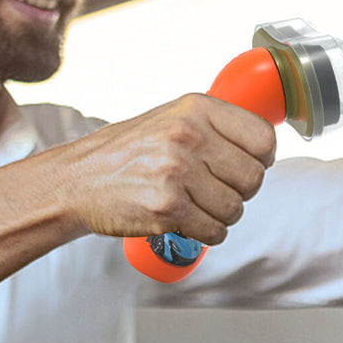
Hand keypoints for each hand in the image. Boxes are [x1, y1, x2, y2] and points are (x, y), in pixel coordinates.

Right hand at [56, 94, 275, 243]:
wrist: (77, 180)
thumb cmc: (127, 153)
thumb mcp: (172, 119)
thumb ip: (216, 127)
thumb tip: (265, 147)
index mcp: (196, 109)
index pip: (264, 138)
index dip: (262, 159)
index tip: (248, 166)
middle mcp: (189, 136)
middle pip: (254, 178)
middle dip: (239, 192)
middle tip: (214, 191)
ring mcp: (177, 172)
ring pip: (236, 209)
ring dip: (221, 216)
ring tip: (195, 206)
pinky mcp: (167, 208)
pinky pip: (214, 231)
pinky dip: (205, 234)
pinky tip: (187, 222)